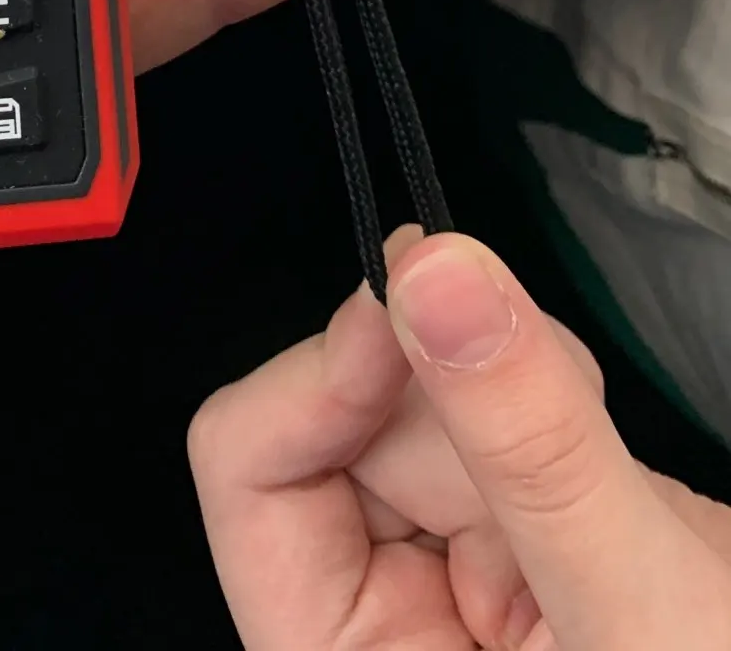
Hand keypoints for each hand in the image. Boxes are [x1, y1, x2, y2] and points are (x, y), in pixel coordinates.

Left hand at [190, 230, 730, 647]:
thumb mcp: (638, 610)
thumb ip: (531, 446)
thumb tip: (429, 268)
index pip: (246, 472)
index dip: (320, 375)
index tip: (410, 300)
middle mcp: (381, 619)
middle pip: (337, 417)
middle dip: (448, 393)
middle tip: (560, 419)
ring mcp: (448, 569)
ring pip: (414, 393)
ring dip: (513, 392)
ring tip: (616, 493)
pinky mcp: (516, 522)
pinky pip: (483, 402)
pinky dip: (550, 396)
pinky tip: (621, 479)